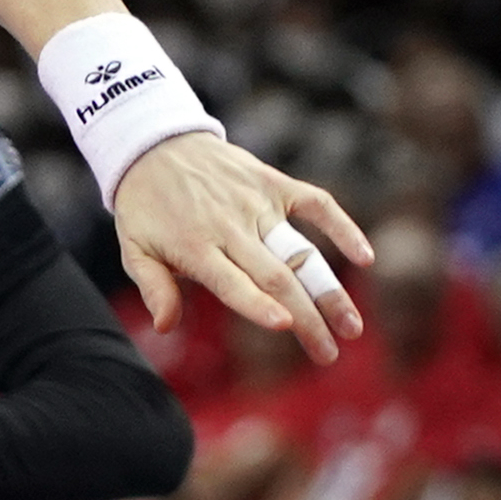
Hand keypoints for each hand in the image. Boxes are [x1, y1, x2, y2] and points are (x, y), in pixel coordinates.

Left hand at [110, 132, 370, 362]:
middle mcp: (232, 226)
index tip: (286, 326)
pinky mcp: (274, 183)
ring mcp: (257, 204)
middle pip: (277, 277)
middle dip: (307, 319)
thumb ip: (153, 287)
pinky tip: (366, 258)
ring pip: (302, 251)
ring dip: (331, 290)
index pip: (232, 282)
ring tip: (353, 328)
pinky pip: (317, 204)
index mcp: (196, 247)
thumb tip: (165, 326)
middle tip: (329, 355)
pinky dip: (343, 227)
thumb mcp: (134, 248)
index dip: (258, 304)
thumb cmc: (145, 206)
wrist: (156, 144)